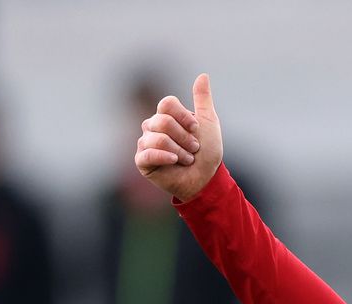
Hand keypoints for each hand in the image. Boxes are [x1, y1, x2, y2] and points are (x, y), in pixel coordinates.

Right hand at [134, 73, 223, 201]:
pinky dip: (166, 157)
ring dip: (180, 151)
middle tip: (194, 148)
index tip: (197, 129)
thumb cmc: (207, 152)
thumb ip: (203, 99)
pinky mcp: (142, 161)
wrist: (207, 179)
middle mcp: (152, 127)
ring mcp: (145, 143)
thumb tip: (203, 75)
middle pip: (163, 121)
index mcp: (166, 116)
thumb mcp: (209, 122)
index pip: (167, 103)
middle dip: (185, 138)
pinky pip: (148, 153)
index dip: (184, 116)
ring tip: (187, 159)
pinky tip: (175, 161)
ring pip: (158, 138)